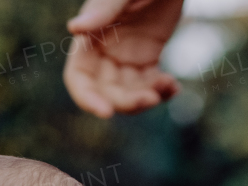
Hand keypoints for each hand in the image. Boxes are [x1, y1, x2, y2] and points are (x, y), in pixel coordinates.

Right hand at [63, 0, 182, 117]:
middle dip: (125, 102)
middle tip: (150, 98)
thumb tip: (73, 29)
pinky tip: (174, 86)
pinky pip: (149, 85)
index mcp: (90, 38)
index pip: (79, 78)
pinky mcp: (146, 59)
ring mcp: (125, 58)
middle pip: (105, 92)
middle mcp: (103, 53)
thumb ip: (102, 10)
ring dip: (146, 98)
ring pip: (128, 93)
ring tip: (169, 87)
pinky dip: (161, 90)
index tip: (106, 113)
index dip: (87, 98)